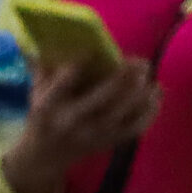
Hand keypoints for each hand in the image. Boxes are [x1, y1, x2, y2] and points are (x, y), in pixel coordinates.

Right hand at [0, 58, 158, 192]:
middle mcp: (70, 122)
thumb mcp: (35, 94)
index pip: (63, 83)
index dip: (77, 66)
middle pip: (103, 98)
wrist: (44, 158)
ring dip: (141, 94)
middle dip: (124, 77)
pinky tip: (156, 96)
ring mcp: (90, 135)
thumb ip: (44, 66)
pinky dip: (149, 113)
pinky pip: (133, 128)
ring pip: (123, 113)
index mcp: (48, 107)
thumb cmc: (42, 118)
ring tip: (150, 77)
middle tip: (140, 62)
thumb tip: (52, 34)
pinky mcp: (106, 143)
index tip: (89, 51)